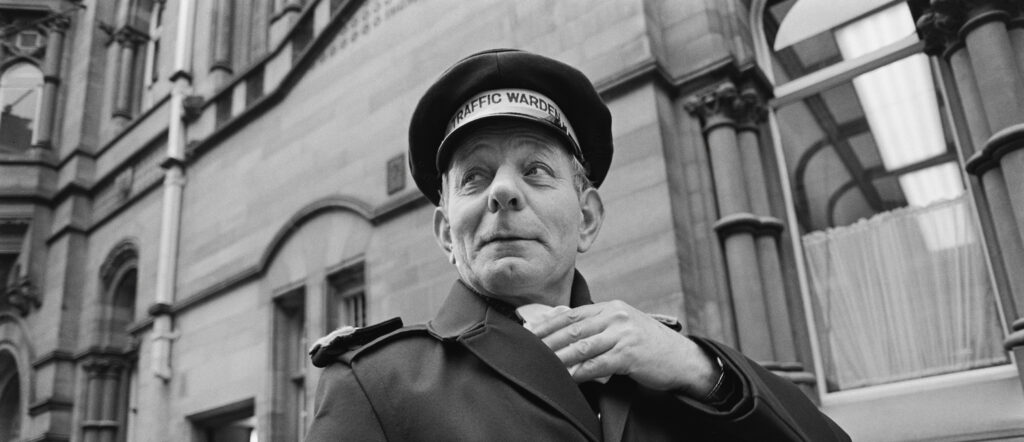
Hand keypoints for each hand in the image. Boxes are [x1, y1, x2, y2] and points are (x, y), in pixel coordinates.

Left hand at [526, 300, 719, 397]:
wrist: (682, 359)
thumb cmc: (648, 345)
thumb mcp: (623, 327)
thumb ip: (596, 325)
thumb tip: (562, 327)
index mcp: (611, 307)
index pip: (571, 314)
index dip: (547, 324)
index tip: (528, 333)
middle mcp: (616, 316)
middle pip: (572, 329)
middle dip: (547, 341)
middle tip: (526, 351)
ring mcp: (623, 333)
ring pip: (581, 346)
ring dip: (558, 357)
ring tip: (540, 365)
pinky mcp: (629, 354)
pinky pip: (596, 364)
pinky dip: (578, 371)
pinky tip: (565, 377)